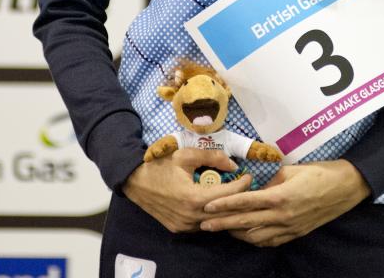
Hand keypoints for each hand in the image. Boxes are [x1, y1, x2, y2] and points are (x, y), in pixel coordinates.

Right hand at [122, 147, 253, 232]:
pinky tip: (216, 205)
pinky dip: (211, 216)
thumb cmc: (160, 165)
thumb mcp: (185, 155)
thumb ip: (212, 157)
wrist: (134, 181)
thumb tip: (234, 164)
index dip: (241, 185)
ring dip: (225, 209)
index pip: (227, 195)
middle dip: (238, 199)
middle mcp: (191, 217)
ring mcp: (185, 226)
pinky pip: (202, 225)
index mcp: (193, 199)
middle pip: (224, 212)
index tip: (249, 176)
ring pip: (214, 221)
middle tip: (246, 187)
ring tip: (233, 195)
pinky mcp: (179, 229)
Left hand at [199, 159, 369, 246]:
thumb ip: (269, 182)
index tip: (208, 207)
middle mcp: (282, 216)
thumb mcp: (290, 171)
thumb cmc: (318, 172)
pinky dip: (255, 239)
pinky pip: (271, 242)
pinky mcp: (296, 234)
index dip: (224, 205)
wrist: (345, 188)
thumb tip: (254, 189)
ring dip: (237, 234)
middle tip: (204, 224)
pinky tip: (246, 235)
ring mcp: (289, 228)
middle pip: (245, 223)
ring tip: (222, 229)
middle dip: (223, 224)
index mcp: (280, 197)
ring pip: (256, 237)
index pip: (245, 202)